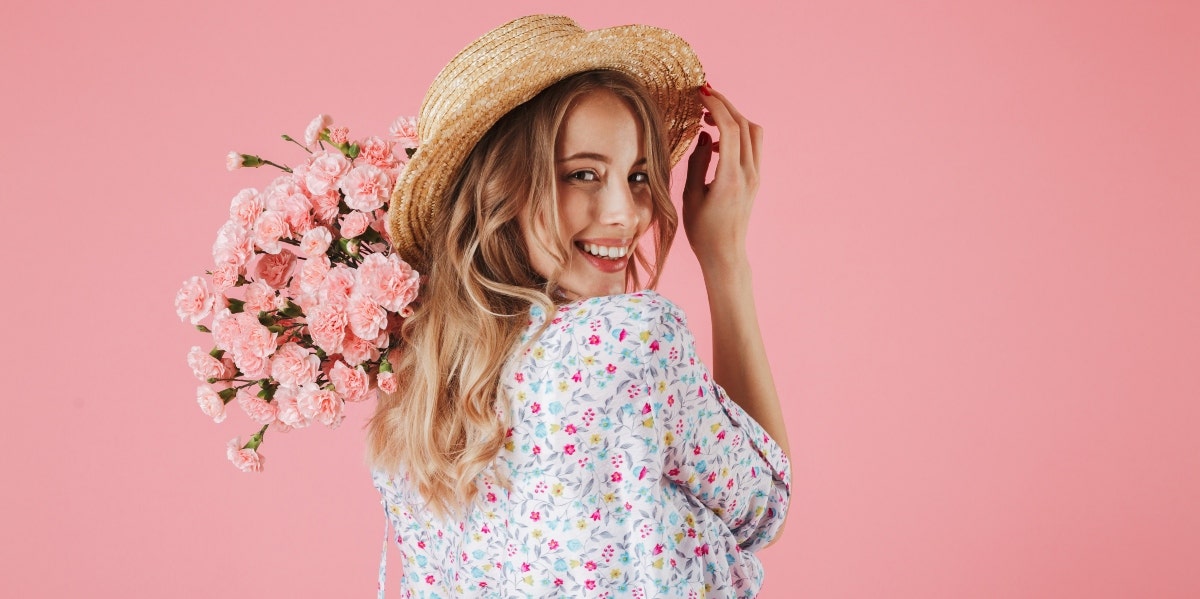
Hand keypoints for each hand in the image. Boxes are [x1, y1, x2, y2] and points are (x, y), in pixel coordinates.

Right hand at [682, 82, 762, 272]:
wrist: (725, 253)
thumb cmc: (703, 231)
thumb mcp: (691, 196)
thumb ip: (697, 162)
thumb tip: (704, 135)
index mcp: (730, 178)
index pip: (730, 129)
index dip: (716, 106)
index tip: (701, 93)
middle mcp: (748, 174)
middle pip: (744, 125)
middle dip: (725, 105)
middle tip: (704, 94)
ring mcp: (755, 176)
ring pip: (752, 133)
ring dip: (734, 117)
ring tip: (710, 116)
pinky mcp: (755, 179)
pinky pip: (751, 146)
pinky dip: (737, 134)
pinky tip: (715, 142)